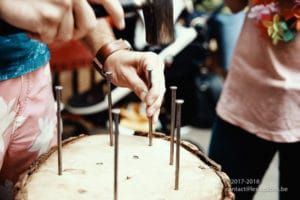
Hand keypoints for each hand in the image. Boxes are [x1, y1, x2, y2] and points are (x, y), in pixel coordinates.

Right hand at [0, 0, 123, 42]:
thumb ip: (76, 2)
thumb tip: (87, 17)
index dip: (116, 12)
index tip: (120, 23)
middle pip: (87, 25)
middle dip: (75, 31)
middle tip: (58, 24)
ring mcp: (62, 4)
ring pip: (67, 34)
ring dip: (52, 32)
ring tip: (38, 17)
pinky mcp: (48, 17)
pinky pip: (50, 38)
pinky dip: (38, 34)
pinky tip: (30, 21)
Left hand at [104, 50, 165, 121]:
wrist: (114, 61)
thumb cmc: (118, 63)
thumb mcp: (126, 75)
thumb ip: (137, 86)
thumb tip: (146, 98)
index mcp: (150, 59)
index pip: (156, 78)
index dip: (154, 92)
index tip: (149, 102)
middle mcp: (156, 66)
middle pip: (160, 86)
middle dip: (155, 101)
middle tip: (149, 113)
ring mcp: (156, 74)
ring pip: (159, 92)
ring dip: (155, 105)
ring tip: (152, 117)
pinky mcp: (153, 82)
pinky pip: (154, 94)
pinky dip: (153, 105)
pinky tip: (153, 115)